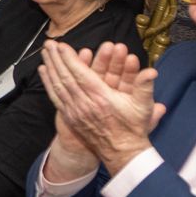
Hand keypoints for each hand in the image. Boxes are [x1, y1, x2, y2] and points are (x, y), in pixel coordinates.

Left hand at [37, 40, 164, 176]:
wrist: (122, 153)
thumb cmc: (133, 129)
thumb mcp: (144, 107)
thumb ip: (145, 87)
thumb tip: (151, 72)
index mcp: (101, 98)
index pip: (81, 74)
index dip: (70, 59)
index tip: (62, 46)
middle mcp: (84, 104)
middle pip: (65, 78)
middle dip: (56, 59)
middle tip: (48, 43)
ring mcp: (75, 112)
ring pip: (58, 86)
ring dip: (51, 68)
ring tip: (44, 53)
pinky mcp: (70, 117)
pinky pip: (56, 97)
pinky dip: (49, 83)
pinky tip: (44, 72)